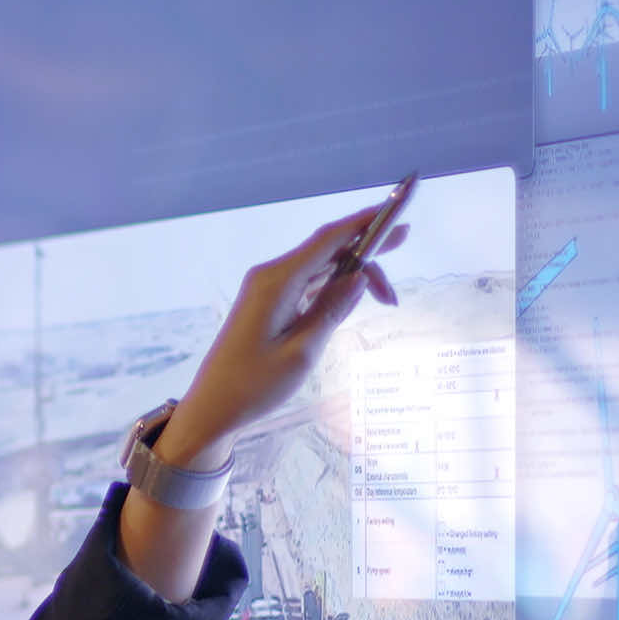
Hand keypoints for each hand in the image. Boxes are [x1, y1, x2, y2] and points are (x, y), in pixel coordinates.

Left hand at [159, 206, 405, 467]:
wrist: (213, 408)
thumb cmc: (254, 386)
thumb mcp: (303, 351)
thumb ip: (332, 310)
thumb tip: (359, 277)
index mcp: (277, 282)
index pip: (328, 240)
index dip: (364, 222)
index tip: (395, 212)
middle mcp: (271, 276)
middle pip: (326, 250)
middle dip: (366, 246)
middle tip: (406, 237)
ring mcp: (267, 289)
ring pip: (319, 268)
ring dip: (353, 275)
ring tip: (388, 296)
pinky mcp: (267, 304)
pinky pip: (307, 284)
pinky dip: (333, 288)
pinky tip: (355, 299)